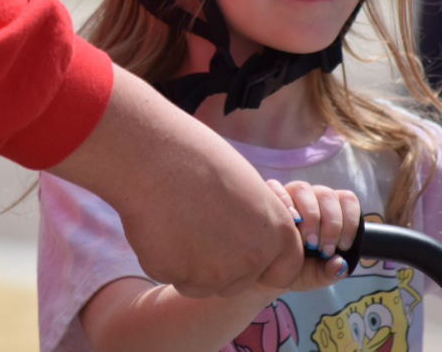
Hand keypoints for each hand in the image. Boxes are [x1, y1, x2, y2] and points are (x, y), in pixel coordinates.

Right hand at [48, 65, 302, 297]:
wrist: (156, 157)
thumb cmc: (197, 159)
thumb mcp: (246, 188)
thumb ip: (254, 223)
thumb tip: (247, 243)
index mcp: (277, 233)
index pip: (285, 270)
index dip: (264, 263)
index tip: (244, 250)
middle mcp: (252, 258)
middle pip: (238, 281)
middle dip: (220, 265)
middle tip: (198, 224)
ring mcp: (215, 274)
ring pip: (203, 284)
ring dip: (190, 264)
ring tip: (176, 219)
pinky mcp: (179, 277)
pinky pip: (172, 275)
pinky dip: (164, 258)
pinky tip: (159, 225)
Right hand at [266, 180, 360, 292]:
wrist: (268, 273)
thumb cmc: (296, 268)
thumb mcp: (316, 275)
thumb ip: (330, 271)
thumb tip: (340, 263)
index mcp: (330, 210)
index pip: (347, 200)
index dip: (349, 221)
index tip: (343, 246)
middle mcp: (312, 198)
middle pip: (327, 195)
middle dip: (330, 223)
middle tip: (323, 249)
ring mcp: (290, 195)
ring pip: (303, 189)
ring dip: (308, 215)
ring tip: (305, 241)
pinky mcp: (268, 196)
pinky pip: (274, 188)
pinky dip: (283, 202)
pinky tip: (288, 221)